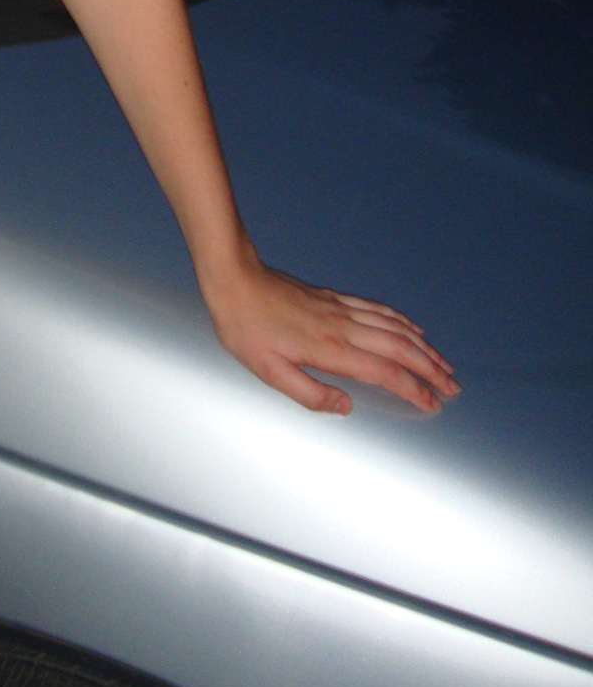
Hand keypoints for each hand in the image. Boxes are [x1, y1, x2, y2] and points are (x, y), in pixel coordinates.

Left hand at [203, 245, 458, 414]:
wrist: (234, 280)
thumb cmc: (246, 328)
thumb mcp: (268, 372)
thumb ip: (309, 393)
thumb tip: (346, 406)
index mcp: (330, 349)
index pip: (385, 372)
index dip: (413, 389)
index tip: (433, 402)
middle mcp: (343, 327)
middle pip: (400, 348)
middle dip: (431, 369)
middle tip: (453, 387)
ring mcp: (340, 309)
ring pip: (395, 327)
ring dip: (424, 347)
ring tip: (444, 363)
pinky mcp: (333, 298)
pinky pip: (377, 309)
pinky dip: (401, 320)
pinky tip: (413, 326)